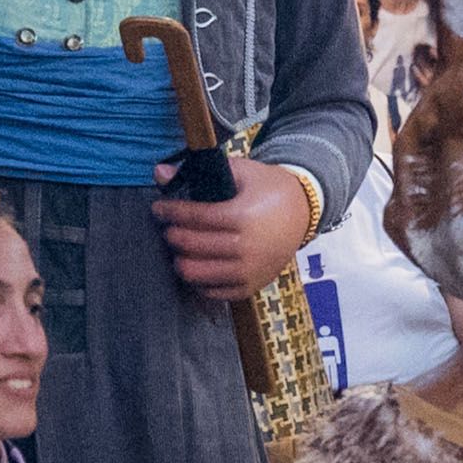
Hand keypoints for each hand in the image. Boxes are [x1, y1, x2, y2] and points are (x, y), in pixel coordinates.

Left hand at [153, 165, 315, 297]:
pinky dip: (200, 282)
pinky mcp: (253, 285)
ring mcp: (250, 270)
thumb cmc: (268, 188)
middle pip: (193, 246)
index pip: (195, 217)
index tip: (158, 209)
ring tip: (179, 250)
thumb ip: (200, 169)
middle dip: (173, 236)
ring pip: (199, 274)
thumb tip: (158, 172)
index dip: (171, 212)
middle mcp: (246, 247)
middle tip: (168, 229)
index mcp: (243, 216)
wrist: (304, 211)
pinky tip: (195, 267)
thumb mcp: (240, 171)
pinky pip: (216, 293)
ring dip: (182, 261)